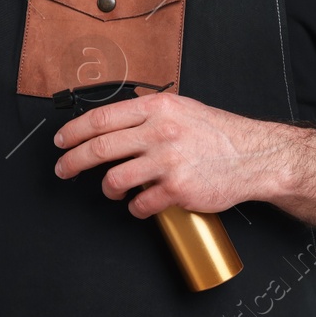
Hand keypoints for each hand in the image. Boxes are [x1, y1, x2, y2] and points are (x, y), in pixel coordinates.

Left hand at [51, 92, 289, 218]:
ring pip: (114, 179)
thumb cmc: (218, 134)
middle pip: (99, 149)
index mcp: (157, 108)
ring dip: (107, 189)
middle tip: (63, 170)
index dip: (73, 132)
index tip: (61, 142)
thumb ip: (148, 113)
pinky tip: (140, 204)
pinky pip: (140, 204)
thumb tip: (113, 121)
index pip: (101, 119)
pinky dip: (134, 208)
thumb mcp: (181, 109)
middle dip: (73, 162)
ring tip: (112, 190)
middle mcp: (159, 132)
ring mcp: (167, 162)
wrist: (254, 156)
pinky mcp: (177, 190)